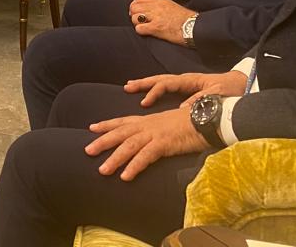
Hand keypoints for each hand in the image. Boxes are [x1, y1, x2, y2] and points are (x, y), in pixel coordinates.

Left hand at [85, 107, 208, 180]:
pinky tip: (125, 177)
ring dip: (114, 158)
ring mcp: (155, 133)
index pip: (124, 121)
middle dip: (103, 141)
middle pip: (120, 133)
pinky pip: (146, 157)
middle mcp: (148, 125)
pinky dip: (134, 166)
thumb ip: (159, 131)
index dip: (107, 124)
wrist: (208, 118)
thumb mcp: (171, 124)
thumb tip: (153, 139)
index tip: (92, 128)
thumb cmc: (193, 122)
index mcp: (150, 120)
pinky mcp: (165, 143)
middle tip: (87, 150)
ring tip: (102, 170)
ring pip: (129, 146)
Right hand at [124, 70, 248, 107]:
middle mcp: (185, 80)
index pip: (166, 83)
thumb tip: (182, 109)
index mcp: (190, 80)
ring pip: (162, 81)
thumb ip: (200, 100)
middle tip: (127, 87)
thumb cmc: (231, 89)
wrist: (243, 84)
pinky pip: (168, 87)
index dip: (154, 92)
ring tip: (131, 86)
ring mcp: (186, 84)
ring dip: (146, 84)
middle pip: (159, 79)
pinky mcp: (189, 89)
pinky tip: (148, 94)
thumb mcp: (217, 95)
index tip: (144, 103)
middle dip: (143, 83)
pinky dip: (155, 89)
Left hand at [127, 0, 192, 44]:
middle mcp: (156, 7)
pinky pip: (140, 29)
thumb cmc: (186, 19)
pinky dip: (141, 31)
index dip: (135, 5)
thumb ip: (159, 5)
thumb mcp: (172, 6)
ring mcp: (156, 17)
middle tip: (139, 20)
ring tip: (144, 26)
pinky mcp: (156, 28)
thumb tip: (149, 7)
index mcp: (160, 1)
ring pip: (135, 18)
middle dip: (134, 15)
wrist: (193, 27)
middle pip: (135, 8)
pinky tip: (147, 32)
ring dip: (137, 23)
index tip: (136, 11)